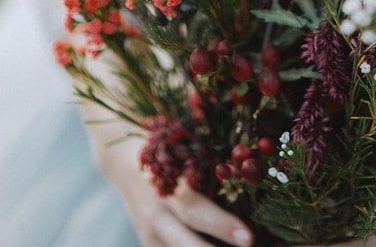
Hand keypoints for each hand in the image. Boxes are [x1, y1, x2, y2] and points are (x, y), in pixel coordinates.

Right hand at [88, 121, 253, 246]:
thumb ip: (207, 153)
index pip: (195, 209)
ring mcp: (149, 234)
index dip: (221, 225)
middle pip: (186, 242)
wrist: (123, 160)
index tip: (249, 237)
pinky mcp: (149, 245)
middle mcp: (155, 214)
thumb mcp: (181, 142)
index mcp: (165, 184)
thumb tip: (247, 151)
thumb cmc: (165, 145)